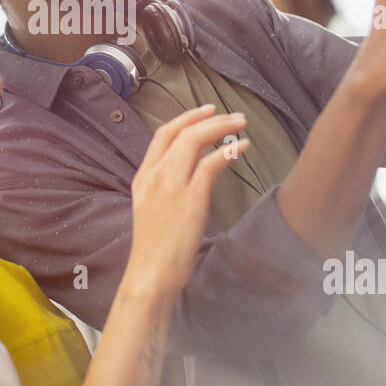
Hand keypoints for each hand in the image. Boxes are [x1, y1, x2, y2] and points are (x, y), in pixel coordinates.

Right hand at [127, 104, 249, 297]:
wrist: (150, 274)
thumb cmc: (154, 250)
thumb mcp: (150, 211)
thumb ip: (163, 189)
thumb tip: (187, 176)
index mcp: (142, 178)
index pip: (162, 135)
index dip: (186, 118)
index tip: (206, 111)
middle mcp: (154, 176)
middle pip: (182, 133)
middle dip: (209, 118)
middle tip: (232, 115)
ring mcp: (171, 186)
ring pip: (195, 141)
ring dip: (221, 128)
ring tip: (241, 124)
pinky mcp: (190, 199)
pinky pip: (211, 164)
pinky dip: (228, 151)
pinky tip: (242, 147)